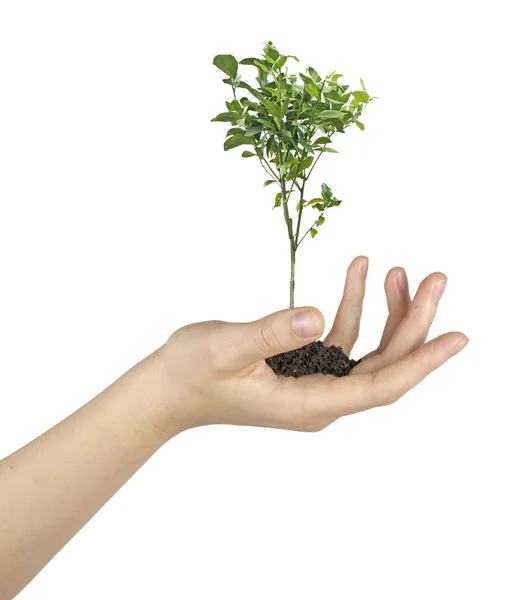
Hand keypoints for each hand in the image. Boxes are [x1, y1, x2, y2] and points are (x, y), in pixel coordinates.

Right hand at [150, 256, 467, 436]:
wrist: (168, 389)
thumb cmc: (192, 373)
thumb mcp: (226, 348)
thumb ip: (270, 332)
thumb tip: (316, 317)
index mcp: (309, 404)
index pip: (380, 386)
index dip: (421, 362)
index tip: (457, 336)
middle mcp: (320, 399)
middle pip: (384, 364)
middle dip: (412, 322)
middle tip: (435, 277)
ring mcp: (315, 382)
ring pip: (369, 350)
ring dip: (386, 311)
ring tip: (397, 268)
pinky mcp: (306, 366)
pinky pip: (343, 337)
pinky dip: (354, 306)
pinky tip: (358, 272)